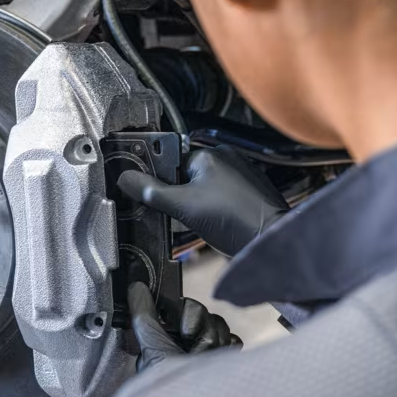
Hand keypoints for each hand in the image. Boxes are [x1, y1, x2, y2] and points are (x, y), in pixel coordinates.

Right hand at [118, 146, 288, 256]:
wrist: (269, 241)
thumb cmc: (234, 221)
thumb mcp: (183, 207)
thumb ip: (152, 191)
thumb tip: (126, 179)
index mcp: (208, 154)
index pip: (170, 162)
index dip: (163, 182)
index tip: (161, 198)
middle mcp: (226, 158)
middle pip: (186, 175)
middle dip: (182, 196)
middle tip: (187, 215)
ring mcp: (240, 173)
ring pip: (204, 187)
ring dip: (199, 204)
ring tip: (206, 220)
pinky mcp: (250, 190)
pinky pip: (222, 195)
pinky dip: (216, 209)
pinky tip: (218, 222)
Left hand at [129, 282, 241, 372]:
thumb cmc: (169, 389)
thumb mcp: (151, 348)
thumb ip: (144, 317)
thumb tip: (135, 287)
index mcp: (165, 337)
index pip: (182, 307)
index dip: (186, 312)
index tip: (183, 328)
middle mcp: (186, 342)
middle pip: (203, 313)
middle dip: (200, 329)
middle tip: (192, 347)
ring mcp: (207, 351)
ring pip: (219, 324)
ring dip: (213, 341)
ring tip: (203, 358)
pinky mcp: (225, 359)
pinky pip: (233, 340)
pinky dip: (228, 348)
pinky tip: (218, 359)